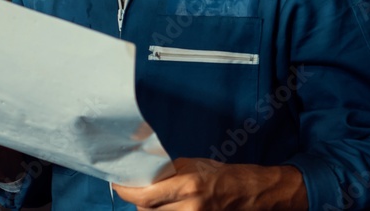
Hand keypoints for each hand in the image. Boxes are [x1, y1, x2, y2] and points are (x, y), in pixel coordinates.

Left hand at [111, 158, 306, 209]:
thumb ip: (167, 171)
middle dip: (136, 201)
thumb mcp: (193, 164)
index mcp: (188, 185)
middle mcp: (191, 207)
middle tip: (132, 190)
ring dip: (149, 210)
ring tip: (153, 199)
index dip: (126, 191)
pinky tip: (163, 207)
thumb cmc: (221, 174)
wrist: (252, 192)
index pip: (145, 195)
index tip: (117, 184)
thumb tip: (141, 173)